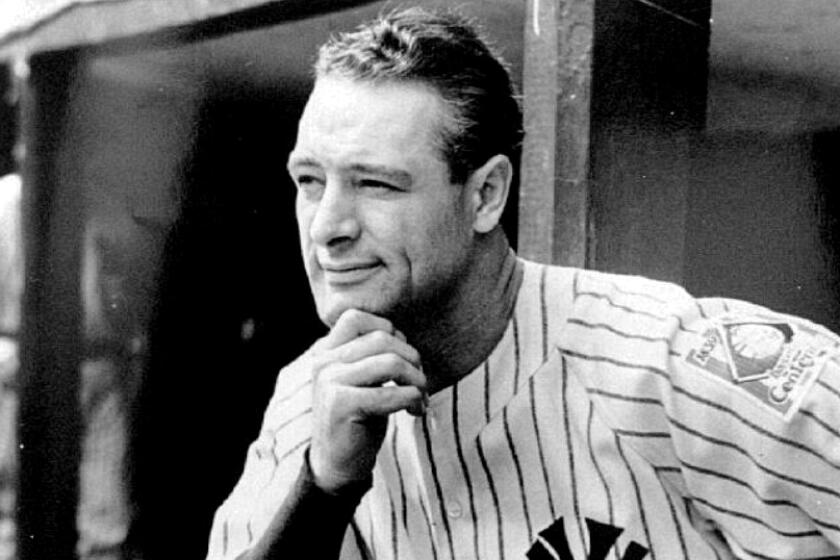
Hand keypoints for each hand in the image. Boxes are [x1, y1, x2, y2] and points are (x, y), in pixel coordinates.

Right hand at [307, 309, 425, 492]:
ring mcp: (329, 382)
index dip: (388, 331)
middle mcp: (323, 362)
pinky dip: (413, 400)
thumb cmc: (358, 418)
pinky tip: (414, 410)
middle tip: (420, 382)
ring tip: (419, 397)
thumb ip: (371, 353)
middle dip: (412, 359)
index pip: (357, 317)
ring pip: (391, 362)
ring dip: (416, 380)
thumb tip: (402, 335)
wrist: (337, 464)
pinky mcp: (342, 405)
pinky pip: (392, 392)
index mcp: (325, 351)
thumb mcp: (361, 378)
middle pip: (382, 338)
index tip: (400, 358)